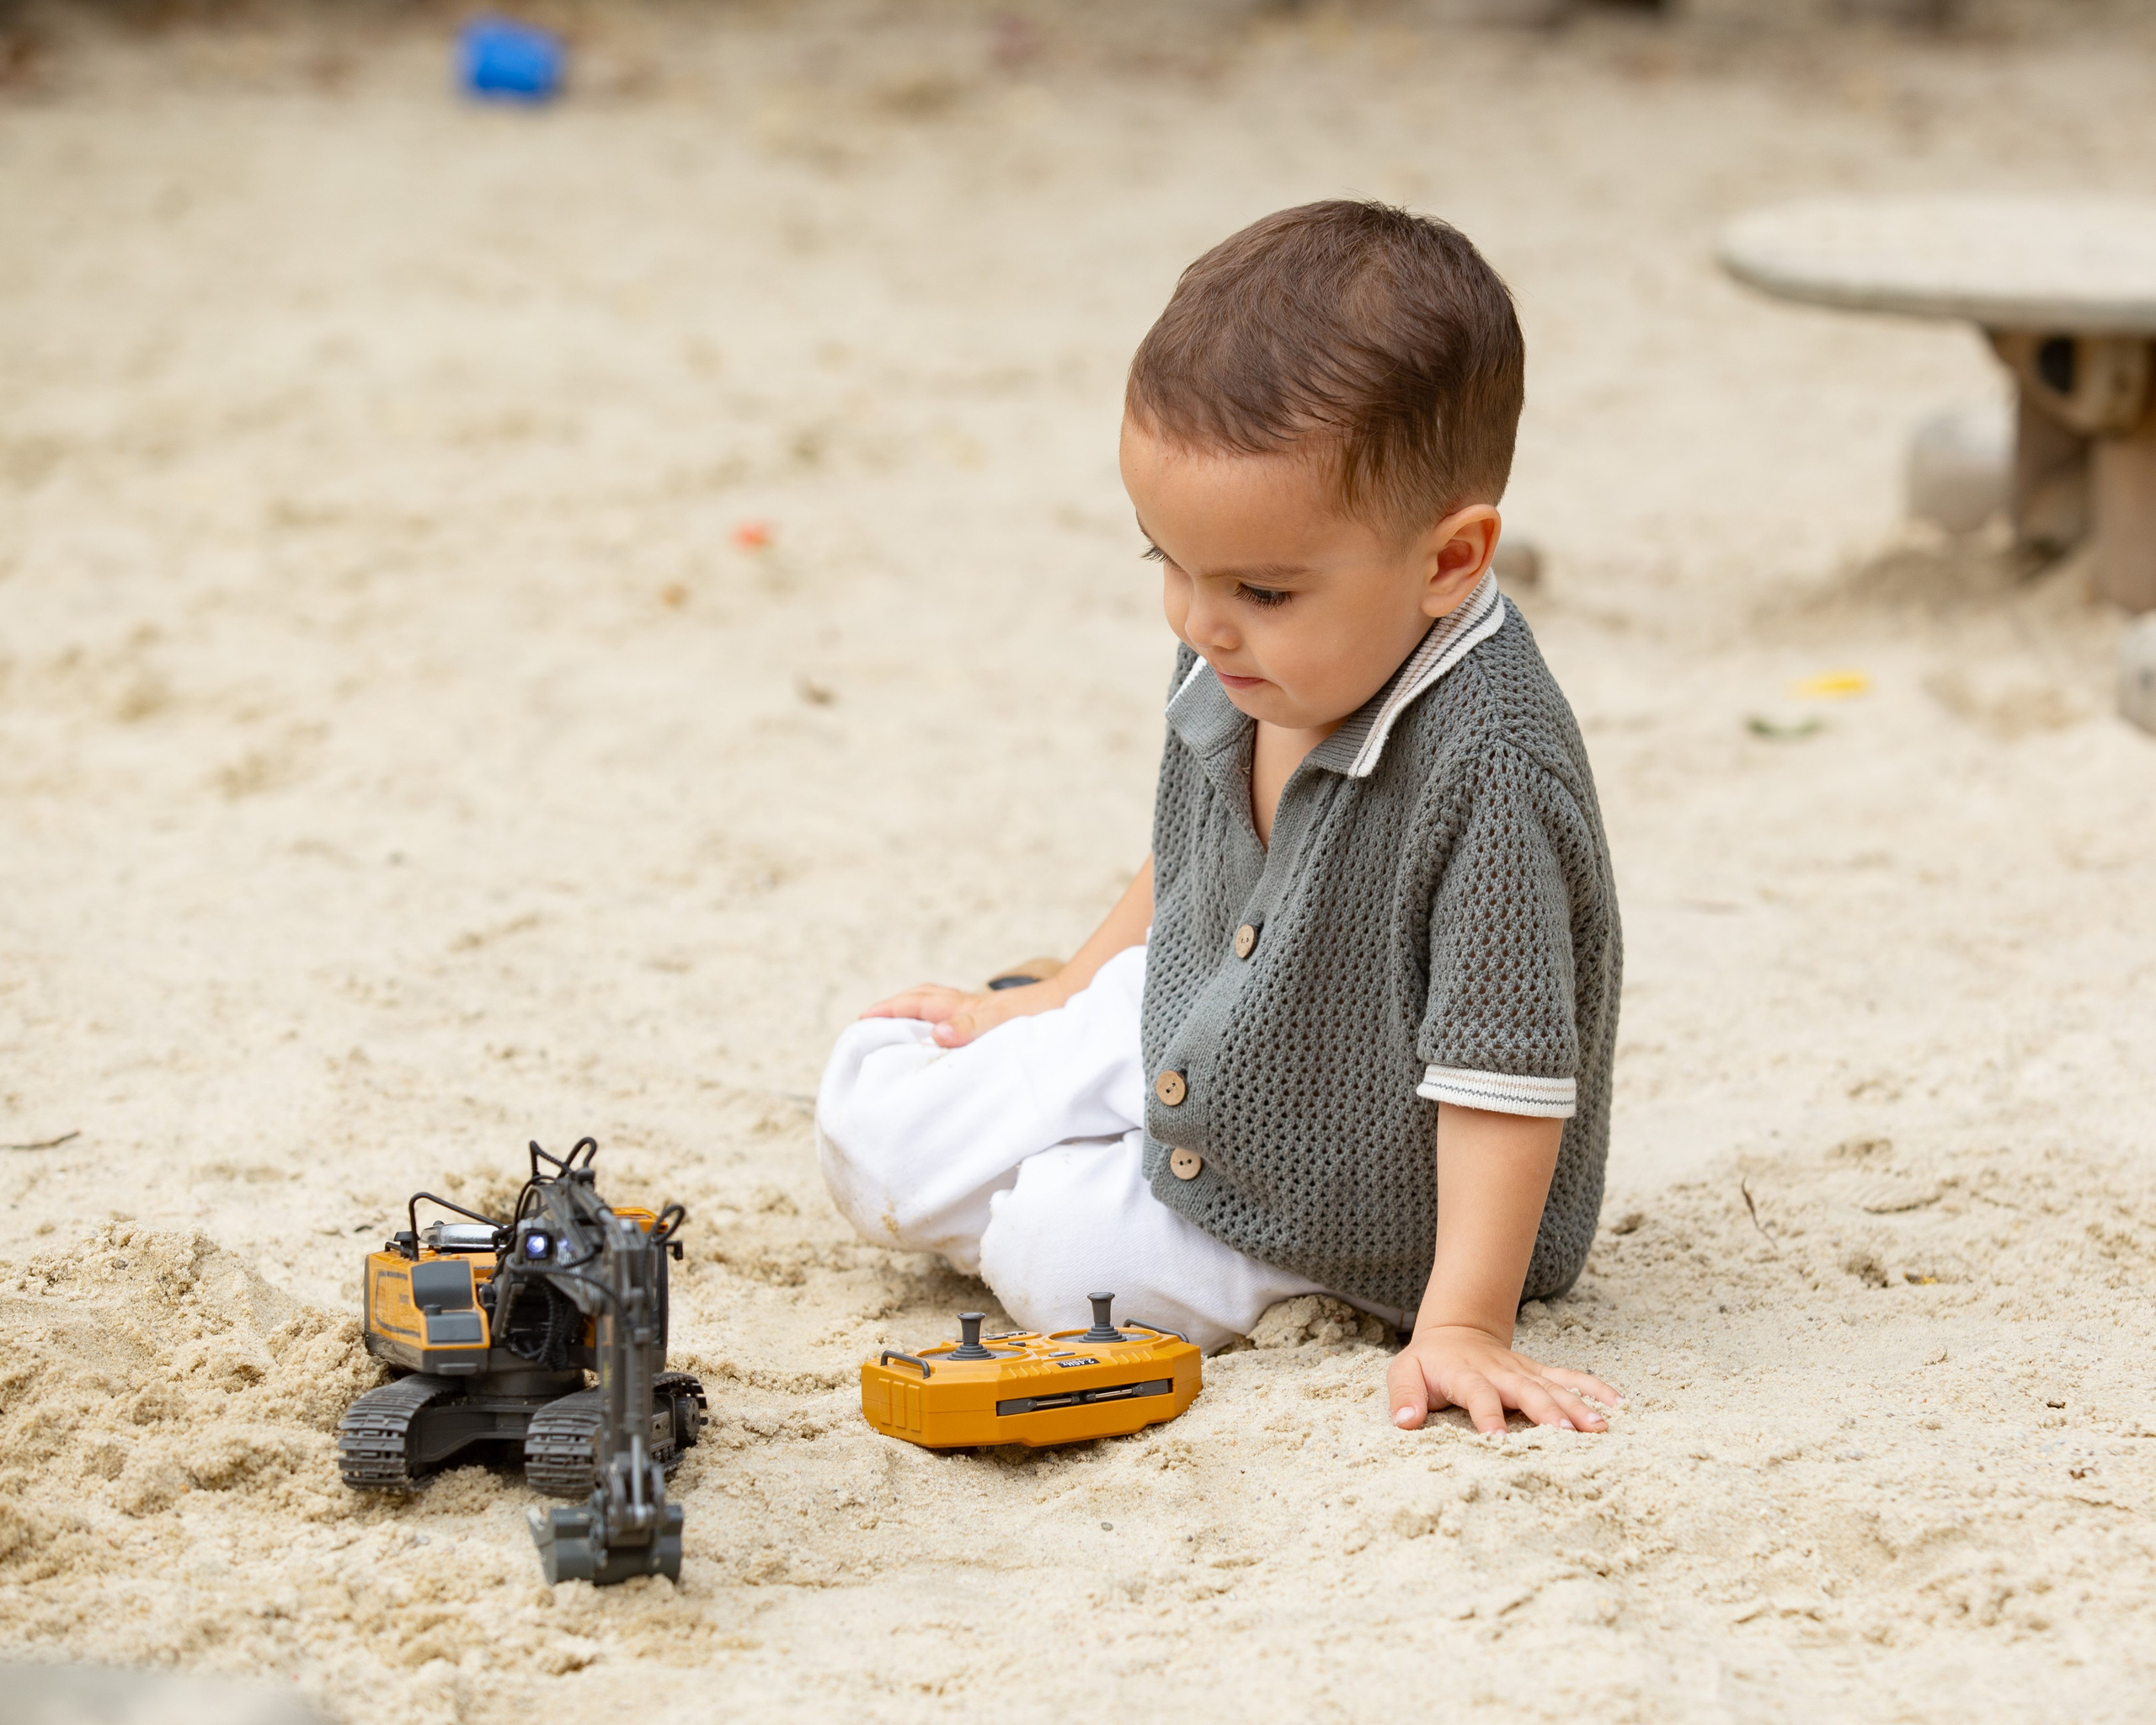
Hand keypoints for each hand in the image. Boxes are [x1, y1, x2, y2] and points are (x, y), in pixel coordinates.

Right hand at [859, 978, 1070, 1047]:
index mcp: (966, 1005)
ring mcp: (984, 1012)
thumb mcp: (1006, 1023)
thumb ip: (972, 1026)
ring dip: (916, 1013)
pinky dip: (939, 1024)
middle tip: (870, 1021)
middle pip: (923, 998)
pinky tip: (944, 1040)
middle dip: (895, 1007)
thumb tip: (937, 1033)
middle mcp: (971, 1006)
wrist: (1081, 1004)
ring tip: (899, 1030)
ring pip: (940, 1006)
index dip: (889, 1010)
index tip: (862, 1020)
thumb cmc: (1046, 1014)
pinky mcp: (997, 1022)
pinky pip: (957, 1019)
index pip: (918, 1004)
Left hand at [1386, 1323, 1619, 1436]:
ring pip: (1554, 1386)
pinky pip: (1570, 1378)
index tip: (1498, 1441)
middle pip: (1526, 1390)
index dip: (1487, 1416)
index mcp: (1466, 1374)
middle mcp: (1500, 1372)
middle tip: (1565, 1434)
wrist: (1456, 1332)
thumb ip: (1404, 1397)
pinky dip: (1594, 1388)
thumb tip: (1405, 1423)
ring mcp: (1524, 1371)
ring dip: (1577, 1405)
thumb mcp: (1404, 1373)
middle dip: (1546, 1411)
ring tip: (1599, 1428)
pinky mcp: (1540, 1373)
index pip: (1478, 1395)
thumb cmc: (1429, 1362)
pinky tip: (1618, 1404)